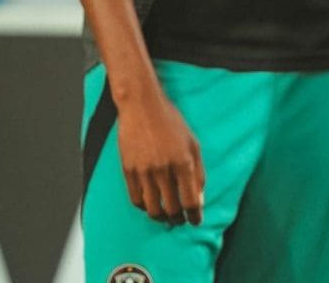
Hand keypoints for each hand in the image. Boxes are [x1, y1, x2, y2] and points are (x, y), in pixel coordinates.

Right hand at [116, 88, 204, 225]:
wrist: (142, 106)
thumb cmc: (171, 122)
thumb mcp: (193, 143)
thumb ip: (198, 172)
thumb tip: (199, 198)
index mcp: (183, 161)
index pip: (190, 200)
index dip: (194, 215)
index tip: (196, 221)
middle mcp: (163, 169)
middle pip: (171, 208)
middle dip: (179, 218)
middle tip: (182, 220)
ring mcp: (144, 171)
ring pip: (152, 208)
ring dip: (161, 217)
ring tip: (167, 216)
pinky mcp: (128, 171)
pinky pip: (135, 199)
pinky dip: (144, 207)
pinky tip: (151, 204)